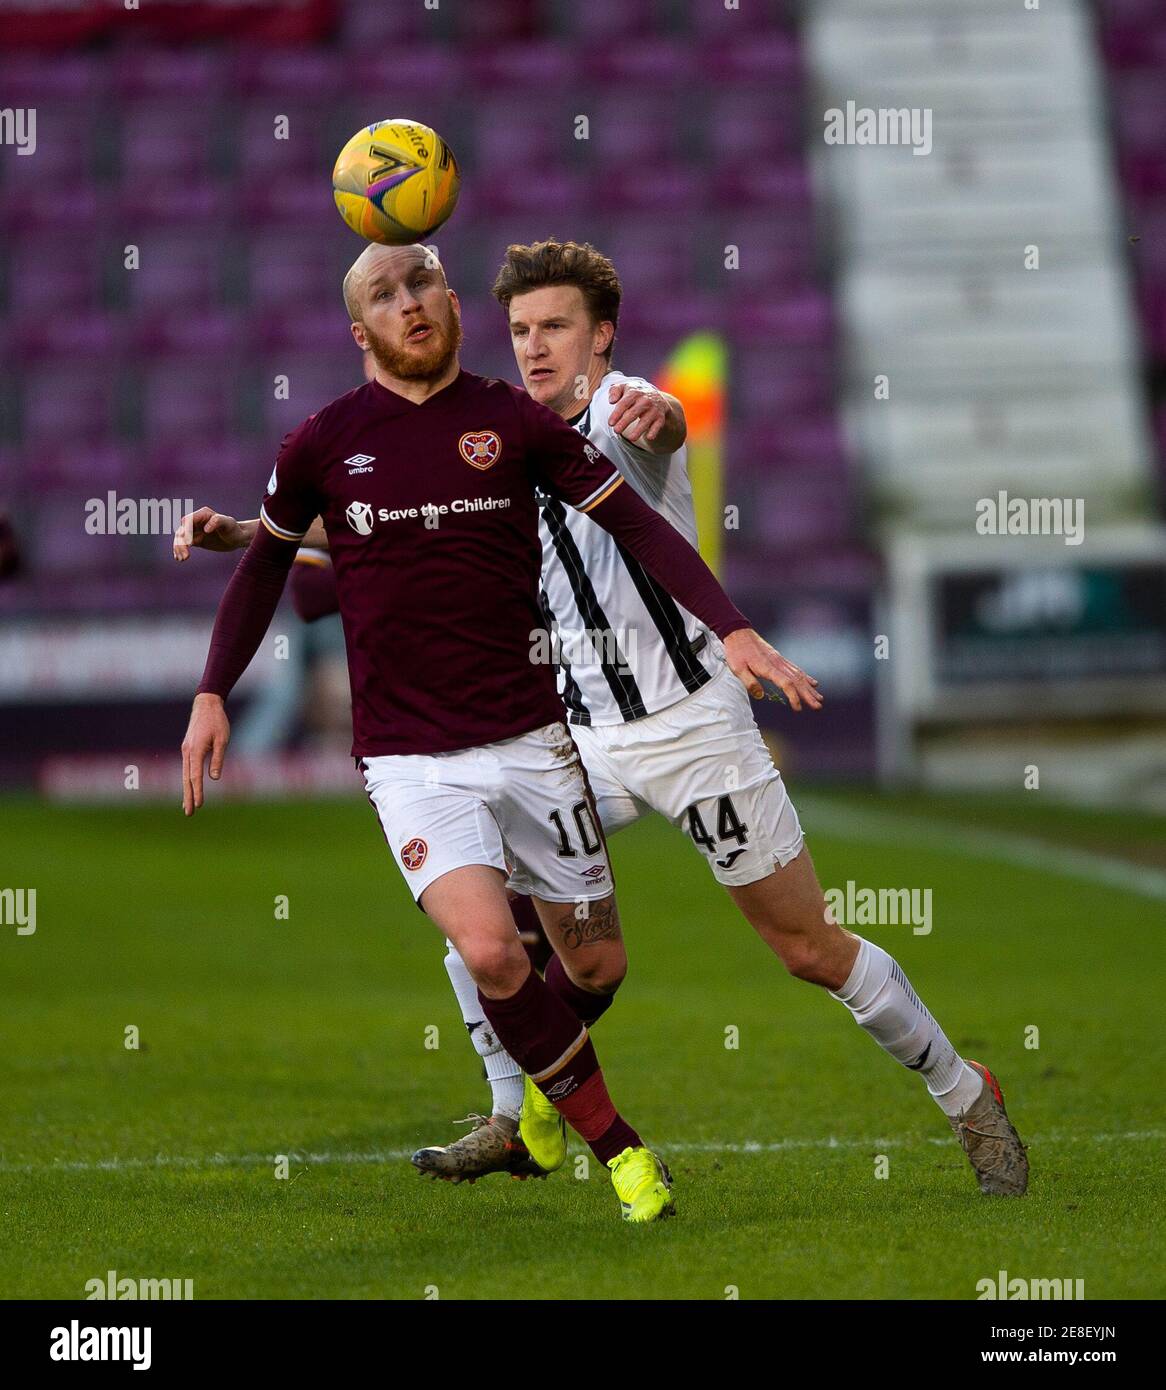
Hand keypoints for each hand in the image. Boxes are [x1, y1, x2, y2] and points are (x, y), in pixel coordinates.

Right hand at [173, 507, 248, 560]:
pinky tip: (179, 558)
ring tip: (182, 559)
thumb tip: (206, 528)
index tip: (187, 543)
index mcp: (202, 514)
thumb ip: (217, 521)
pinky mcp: (195, 540)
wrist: (236, 538)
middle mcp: (195, 521)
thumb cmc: (233, 528)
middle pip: (182, 530)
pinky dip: (180, 550)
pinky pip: (184, 544)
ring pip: (181, 538)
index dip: (185, 530)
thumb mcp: (228, 523)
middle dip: (181, 543)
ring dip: (179, 548)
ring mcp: (194, 530)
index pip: (188, 520)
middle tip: (185, 556)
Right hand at [181, 693, 230, 814]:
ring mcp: (185, 750)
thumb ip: (218, 759)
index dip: (198, 792)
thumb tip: (214, 778)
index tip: (199, 805)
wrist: (206, 705)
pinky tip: (189, 788)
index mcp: (196, 750)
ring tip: (187, 807)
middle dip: (188, 797)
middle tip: (189, 813)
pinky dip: (187, 780)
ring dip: (187, 791)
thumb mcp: (222, 740)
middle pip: (187, 779)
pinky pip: (186, 768)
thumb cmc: (217, 722)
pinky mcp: (187, 748)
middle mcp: (187, 752)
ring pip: (185, 774)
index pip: (196, 776)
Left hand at [608, 381, 667, 445]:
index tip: (610, 423)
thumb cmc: (634, 393)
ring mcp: (653, 409)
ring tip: (631, 438)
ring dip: (638, 430)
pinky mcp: (660, 417)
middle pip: (634, 412)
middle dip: (624, 422)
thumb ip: (614, 391)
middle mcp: (645, 400)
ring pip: (646, 421)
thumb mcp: (623, 387)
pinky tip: (649, 437)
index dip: (617, 414)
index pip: (624, 404)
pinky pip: (658, 425)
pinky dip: (654, 431)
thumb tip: (611, 401)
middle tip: (616, 431)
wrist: (655, 395)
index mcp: (634, 392)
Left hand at [722, 629, 822, 711]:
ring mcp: (780, 660)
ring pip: (799, 675)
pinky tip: (812, 683)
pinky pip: (795, 669)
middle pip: (797, 680)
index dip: (793, 696)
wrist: (738, 633)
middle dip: (808, 695)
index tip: (798, 708)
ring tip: (819, 698)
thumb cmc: (736, 652)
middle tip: (818, 706)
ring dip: (809, 688)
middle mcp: (778, 663)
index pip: (786, 683)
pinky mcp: (779, 658)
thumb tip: (760, 695)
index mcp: (768, 667)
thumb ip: (749, 682)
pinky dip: (806, 677)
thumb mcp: (737, 668)